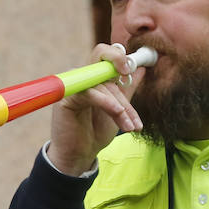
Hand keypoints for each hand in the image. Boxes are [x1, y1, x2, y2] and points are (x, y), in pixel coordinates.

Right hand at [47, 43, 143, 175]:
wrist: (80, 154)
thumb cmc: (96, 131)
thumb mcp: (119, 109)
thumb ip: (127, 89)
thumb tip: (141, 69)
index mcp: (96, 77)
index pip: (106, 55)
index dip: (120, 56)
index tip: (133, 68)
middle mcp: (84, 77)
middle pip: (105, 64)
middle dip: (123, 77)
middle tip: (133, 89)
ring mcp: (74, 85)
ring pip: (103, 84)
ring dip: (120, 106)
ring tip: (130, 126)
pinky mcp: (67, 97)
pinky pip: (91, 93)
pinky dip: (107, 103)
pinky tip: (117, 114)